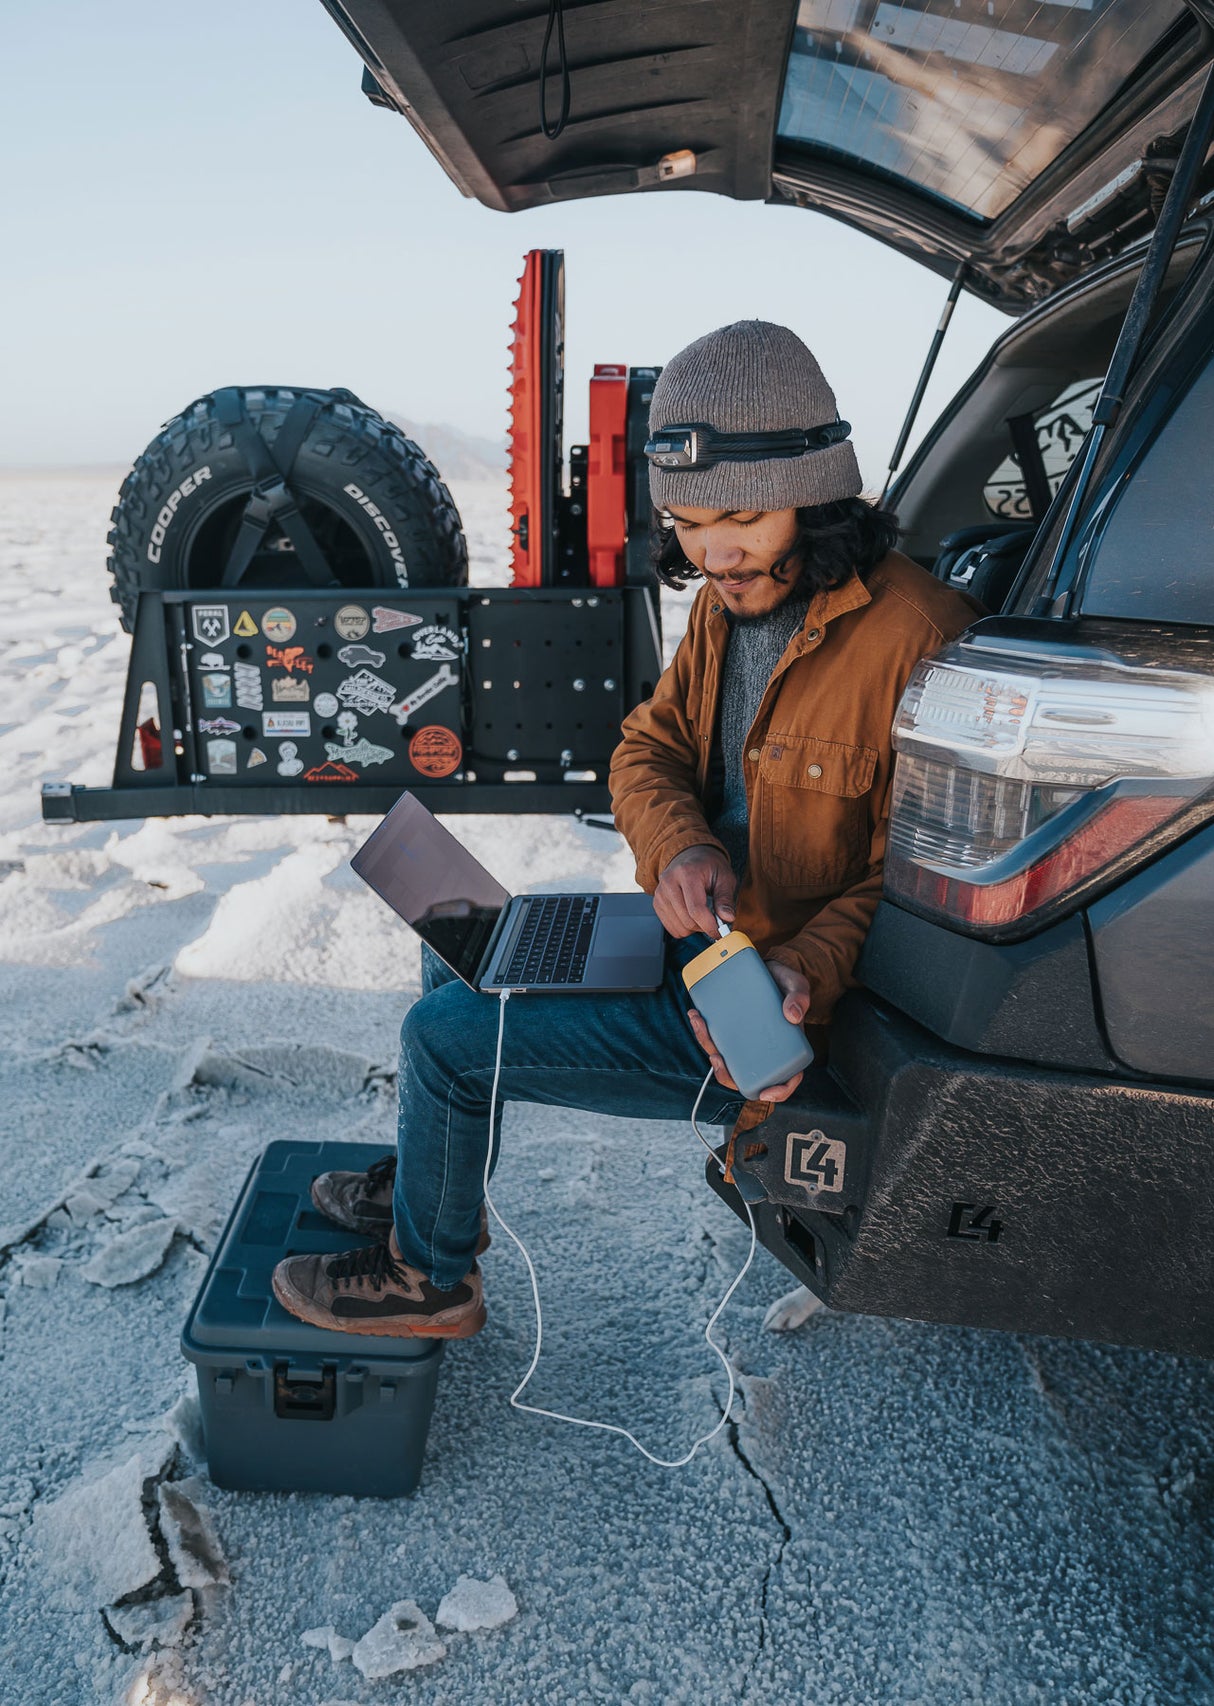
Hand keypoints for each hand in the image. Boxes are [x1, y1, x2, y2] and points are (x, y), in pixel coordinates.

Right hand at [653, 845, 736, 939]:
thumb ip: (725, 899)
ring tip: (702, 914)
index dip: (709, 925)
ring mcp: (660, 893)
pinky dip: (683, 927)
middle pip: (687, 920)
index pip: (696, 909)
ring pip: (679, 927)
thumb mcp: (724, 877)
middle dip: (704, 926)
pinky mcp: (656, 902)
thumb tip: (727, 918)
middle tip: (713, 920)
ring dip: (693, 928)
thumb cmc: (709, 866)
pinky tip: (690, 915)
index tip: (720, 931)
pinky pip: (670, 927)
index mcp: (687, 873)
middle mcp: (669, 882)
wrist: (691, 856)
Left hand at [688, 960, 811, 1103]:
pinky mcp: (732, 1031)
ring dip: (710, 1049)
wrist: (769, 968)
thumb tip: (792, 1015)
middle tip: (717, 1058)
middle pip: (748, 1076)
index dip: (779, 1092)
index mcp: (787, 1049)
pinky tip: (697, 1016)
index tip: (765, 1093)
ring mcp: (746, 1043)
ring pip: (727, 1060)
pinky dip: (704, 1032)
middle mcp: (765, 1051)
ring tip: (701, 1027)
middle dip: (727, 1075)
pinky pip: (717, 1040)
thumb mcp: (797, 986)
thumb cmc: (786, 982)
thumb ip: (799, 998)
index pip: (788, 1079)